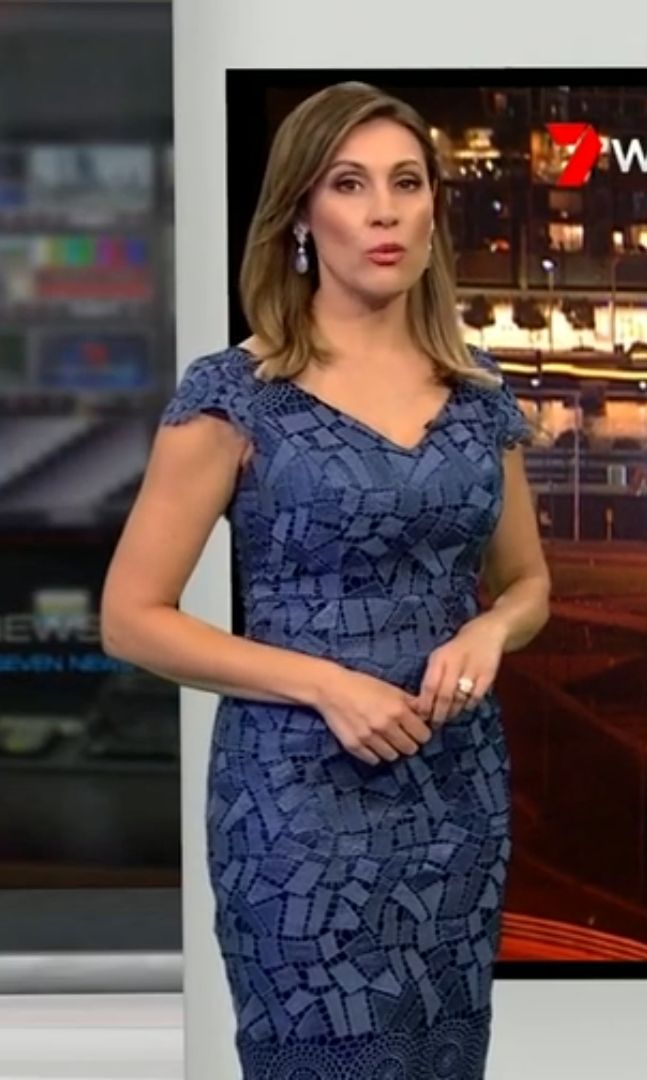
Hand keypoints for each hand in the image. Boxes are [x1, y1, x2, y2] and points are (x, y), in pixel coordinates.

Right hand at [315, 666, 431, 765]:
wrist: (330, 688)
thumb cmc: (362, 685)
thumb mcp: (390, 688)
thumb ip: (411, 703)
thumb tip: (428, 715)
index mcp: (397, 710)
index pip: (423, 735)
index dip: (421, 733)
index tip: (416, 731)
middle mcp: (385, 726)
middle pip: (410, 749)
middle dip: (408, 743)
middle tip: (401, 736)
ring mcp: (369, 738)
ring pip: (392, 757)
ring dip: (392, 749)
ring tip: (385, 738)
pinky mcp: (354, 745)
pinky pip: (373, 760)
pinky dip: (375, 754)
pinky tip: (372, 743)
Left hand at [413, 613, 506, 728]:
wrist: (486, 634)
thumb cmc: (456, 649)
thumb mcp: (440, 657)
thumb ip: (431, 677)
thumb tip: (420, 705)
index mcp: (440, 657)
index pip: (430, 685)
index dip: (425, 704)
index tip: (421, 717)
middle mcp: (456, 662)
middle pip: (445, 695)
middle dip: (439, 713)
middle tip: (435, 724)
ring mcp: (473, 668)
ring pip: (460, 698)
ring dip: (453, 712)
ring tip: (448, 717)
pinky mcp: (488, 674)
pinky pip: (476, 697)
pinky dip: (468, 705)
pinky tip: (464, 707)